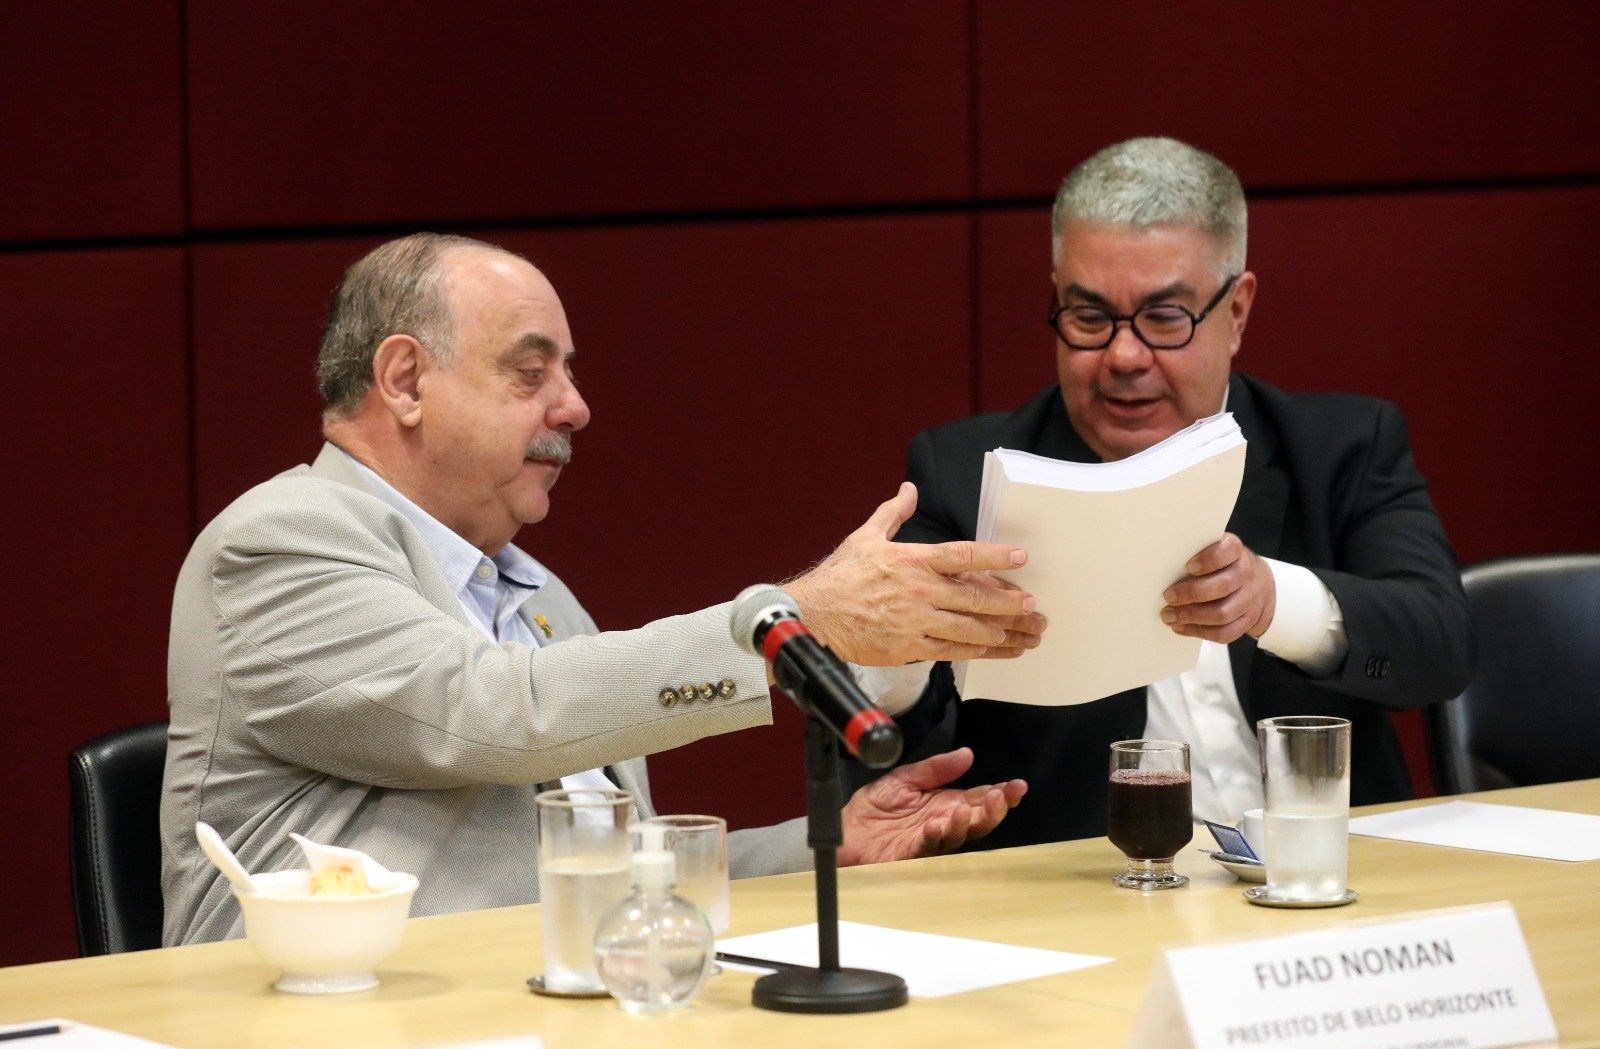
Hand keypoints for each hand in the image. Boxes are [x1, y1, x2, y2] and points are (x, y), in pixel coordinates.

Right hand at [785, 482, 1045, 665]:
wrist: (813, 616)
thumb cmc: (839, 577)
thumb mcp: (865, 537)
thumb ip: (893, 513)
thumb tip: (909, 488)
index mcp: (913, 560)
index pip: (963, 555)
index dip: (995, 556)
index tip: (1021, 557)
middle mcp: (920, 591)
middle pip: (976, 598)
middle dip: (1010, 605)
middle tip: (1035, 609)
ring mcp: (917, 622)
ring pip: (970, 630)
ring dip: (1002, 634)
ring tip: (1027, 636)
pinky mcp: (909, 648)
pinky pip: (952, 652)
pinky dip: (977, 652)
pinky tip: (996, 651)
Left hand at [837, 748, 1026, 865]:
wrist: (845, 831)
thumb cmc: (873, 810)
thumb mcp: (905, 778)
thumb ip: (935, 768)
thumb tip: (967, 754)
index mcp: (944, 804)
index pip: (978, 799)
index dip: (1000, 793)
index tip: (1016, 786)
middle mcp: (942, 823)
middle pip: (976, 820)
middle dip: (993, 810)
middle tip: (1002, 797)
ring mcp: (929, 841)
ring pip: (958, 836)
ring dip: (968, 823)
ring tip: (971, 808)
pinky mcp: (911, 854)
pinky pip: (928, 847)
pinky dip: (935, 835)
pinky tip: (938, 823)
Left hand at [1160, 532, 1275, 642]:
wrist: (1260, 584)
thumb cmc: (1225, 565)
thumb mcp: (1216, 550)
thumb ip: (1196, 552)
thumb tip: (1164, 562)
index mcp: (1236, 551)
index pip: (1228, 551)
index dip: (1209, 559)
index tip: (1188, 566)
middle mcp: (1246, 574)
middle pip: (1223, 586)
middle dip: (1191, 593)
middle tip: (1168, 597)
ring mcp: (1249, 599)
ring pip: (1222, 614)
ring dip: (1191, 616)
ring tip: (1170, 616)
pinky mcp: (1247, 621)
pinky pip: (1224, 633)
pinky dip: (1199, 632)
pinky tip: (1181, 627)